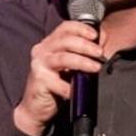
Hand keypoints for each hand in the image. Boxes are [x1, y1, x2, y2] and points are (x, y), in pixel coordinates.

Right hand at [14, 20, 105, 135]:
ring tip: (96, 68)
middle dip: (86, 46)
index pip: (65, 27)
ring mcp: (38, 66)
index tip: (95, 35)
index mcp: (48, 44)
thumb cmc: (54, 85)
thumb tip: (101, 43)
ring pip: (64, 58)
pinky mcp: (39, 81)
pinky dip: (71, 87)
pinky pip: (60, 83)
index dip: (81, 28)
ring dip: (83, 62)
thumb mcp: (67, 65)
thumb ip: (79, 52)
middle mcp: (41, 51)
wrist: (35, 107)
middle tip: (99, 54)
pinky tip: (77, 90)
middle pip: (66, 41)